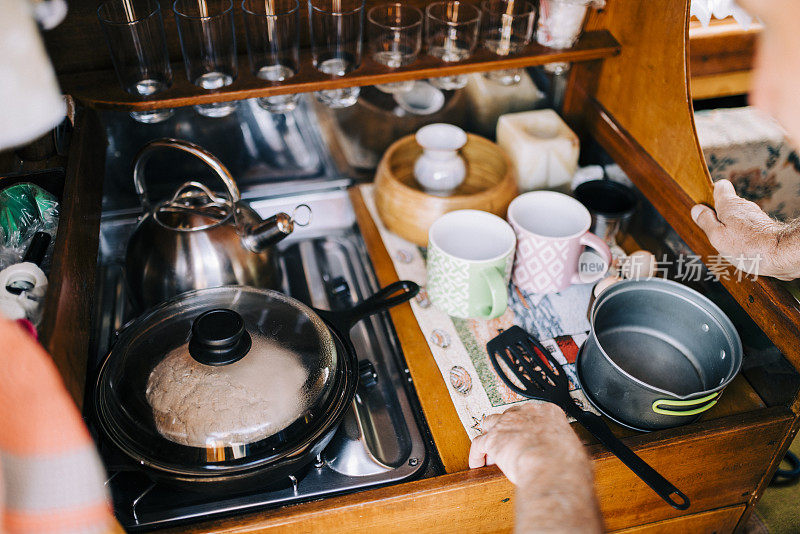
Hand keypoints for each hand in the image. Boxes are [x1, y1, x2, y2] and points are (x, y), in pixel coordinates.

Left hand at [469, 403, 602, 533]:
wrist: (551, 465)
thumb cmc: (566, 460)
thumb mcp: (574, 448)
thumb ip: (568, 448)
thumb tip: (574, 459)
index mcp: (548, 412)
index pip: (534, 412)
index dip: (528, 424)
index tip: (528, 432)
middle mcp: (525, 414)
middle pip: (510, 415)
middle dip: (508, 429)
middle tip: (509, 443)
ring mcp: (507, 424)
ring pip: (490, 423)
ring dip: (489, 435)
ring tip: (490, 449)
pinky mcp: (492, 440)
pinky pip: (478, 444)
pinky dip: (476, 454)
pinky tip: (477, 462)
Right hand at [691, 180, 799, 279]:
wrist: (781, 254)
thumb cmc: (748, 246)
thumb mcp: (717, 236)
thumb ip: (705, 221)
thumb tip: (696, 209)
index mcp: (729, 204)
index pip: (720, 187)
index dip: (712, 194)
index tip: (707, 207)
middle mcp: (744, 206)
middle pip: (727, 206)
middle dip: (719, 217)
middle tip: (715, 234)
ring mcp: (756, 217)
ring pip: (738, 219)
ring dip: (732, 229)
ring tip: (730, 246)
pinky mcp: (765, 228)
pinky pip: (748, 229)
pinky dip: (743, 237)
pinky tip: (743, 250)